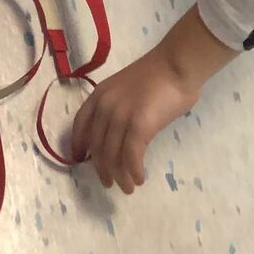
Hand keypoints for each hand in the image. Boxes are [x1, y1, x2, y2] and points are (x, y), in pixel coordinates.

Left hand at [71, 6, 233, 193]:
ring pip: (113, 155)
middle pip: (97, 145)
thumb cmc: (157, 76)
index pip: (81, 124)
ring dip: (119, 176)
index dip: (78, 144)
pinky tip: (139, 178)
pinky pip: (131, 157)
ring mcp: (121, 116)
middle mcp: (105, 106)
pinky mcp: (139, 126)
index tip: (79, 159)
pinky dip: (134, 171)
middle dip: (101, 168)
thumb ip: (117, 107)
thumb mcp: (126, 89)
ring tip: (128, 188)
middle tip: (109, 182)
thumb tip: (118, 133)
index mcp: (100, 94)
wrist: (175, 65)